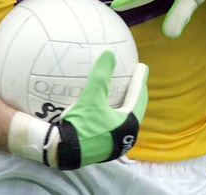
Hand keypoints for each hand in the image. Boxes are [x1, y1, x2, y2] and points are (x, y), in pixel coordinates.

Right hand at [8, 50, 148, 169]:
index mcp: (129, 124)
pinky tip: (107, 109)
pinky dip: (116, 113)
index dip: (140, 80)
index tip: (142, 67)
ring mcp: (117, 144)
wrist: (64, 151)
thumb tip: (109, 54)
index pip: (138, 97)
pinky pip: (116, 125)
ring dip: (126, 104)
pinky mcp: (106, 147)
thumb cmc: (82, 125)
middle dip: (136, 93)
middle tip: (136, 79)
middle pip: (135, 109)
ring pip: (126, 118)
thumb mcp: (92, 97)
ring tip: (124, 92)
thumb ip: (101, 75)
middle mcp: (127, 136)